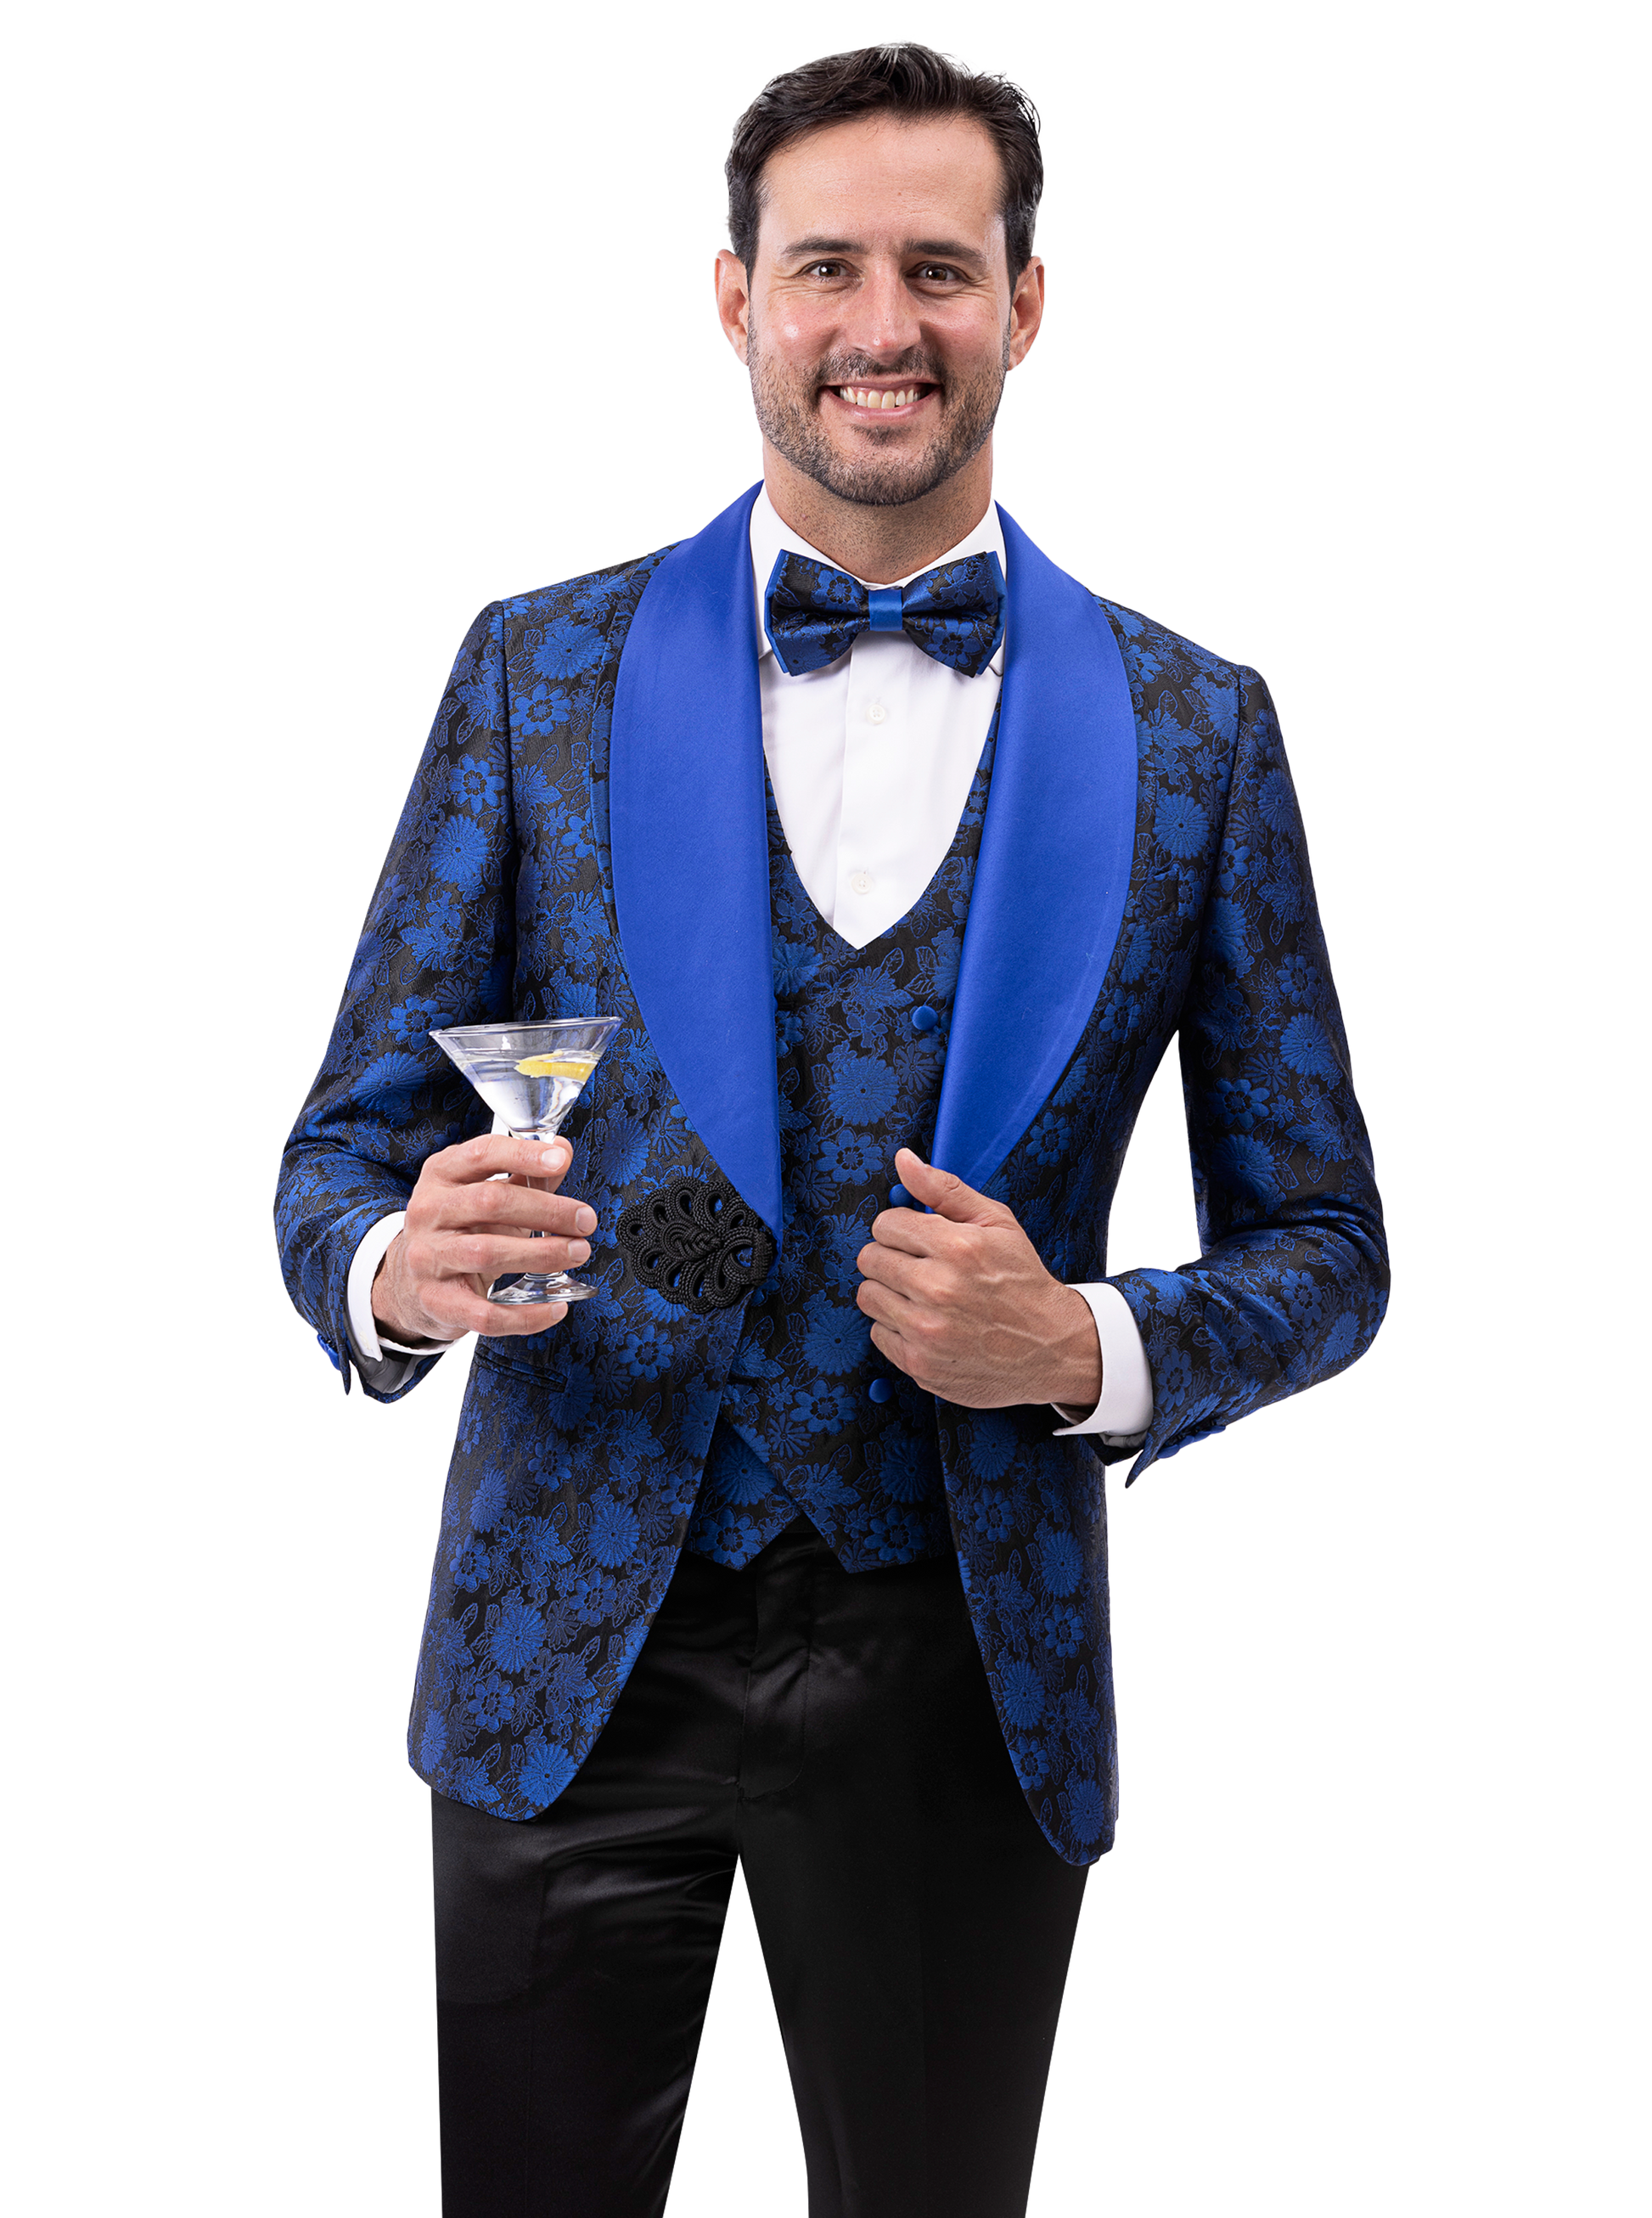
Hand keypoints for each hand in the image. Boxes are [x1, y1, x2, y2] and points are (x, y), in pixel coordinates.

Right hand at [371, 1135, 595, 1344]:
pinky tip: (555, 1308)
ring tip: (577, 1252)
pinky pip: (485, 1313)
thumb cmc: (458, 1229)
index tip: (561, 1160)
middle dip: (547, 1210)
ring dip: (542, 1254)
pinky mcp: (437, 1302)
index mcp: (441, 1175)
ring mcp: (428, 1258)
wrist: (409, 1282)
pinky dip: (526, 1315)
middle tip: (585, 1220)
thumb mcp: (483, 1192)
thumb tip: (562, 1149)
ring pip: (488, 1253)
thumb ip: (524, 1172)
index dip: (524, 1154)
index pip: (482, 1154)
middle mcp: (428, 1212)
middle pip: (491, 1202)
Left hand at [855, 1148, 1102, 1410]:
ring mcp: (927, 1331)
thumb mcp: (996, 1223)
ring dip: (889, 1292)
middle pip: (869, 1259)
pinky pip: (877, 1333)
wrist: (1051, 1346)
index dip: (901, 1228)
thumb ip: (944, 1189)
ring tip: (923, 1295)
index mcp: (957, 1247)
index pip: (885, 1224)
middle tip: (921, 1266)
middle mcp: (938, 1289)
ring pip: (867, 1295)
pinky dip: (896, 1327)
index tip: (919, 1239)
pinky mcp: (920, 1363)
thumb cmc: (1022, 1281)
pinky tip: (927, 1323)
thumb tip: (903, 1161)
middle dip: (891, 1257)